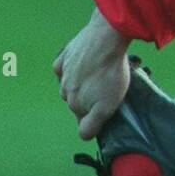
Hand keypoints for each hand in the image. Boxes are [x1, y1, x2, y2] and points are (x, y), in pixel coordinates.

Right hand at [53, 7, 132, 139]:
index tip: (108, 108)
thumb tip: (83, 136)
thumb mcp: (106, 106)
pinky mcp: (65, 56)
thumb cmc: (110, 74)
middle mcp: (65, 90)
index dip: (96, 117)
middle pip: (76, 102)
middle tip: (107, 89)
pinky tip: (83, 63)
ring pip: (70, 85)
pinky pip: (64, 66)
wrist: (105, 39)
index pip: (82, 120)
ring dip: (82, 83)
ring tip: (100, 75)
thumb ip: (92, 124)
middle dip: (90, 99)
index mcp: (75, 104)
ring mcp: (64, 72)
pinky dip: (71, 67)